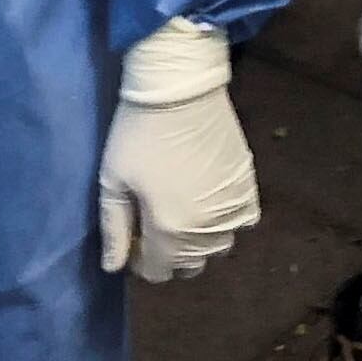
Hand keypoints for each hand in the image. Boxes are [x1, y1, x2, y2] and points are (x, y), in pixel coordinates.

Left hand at [96, 20, 258, 283]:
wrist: (180, 88)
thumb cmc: (138, 133)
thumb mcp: (113, 180)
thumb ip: (114, 228)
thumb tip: (113, 268)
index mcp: (169, 231)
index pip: (158, 272)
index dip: (141, 260)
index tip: (134, 235)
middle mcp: (205, 230)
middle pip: (189, 265)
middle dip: (169, 252)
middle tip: (155, 220)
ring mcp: (231, 209)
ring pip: (217, 247)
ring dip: (198, 240)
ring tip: (182, 209)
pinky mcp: (248, 186)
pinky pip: (243, 221)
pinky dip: (226, 219)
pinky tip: (209, 199)